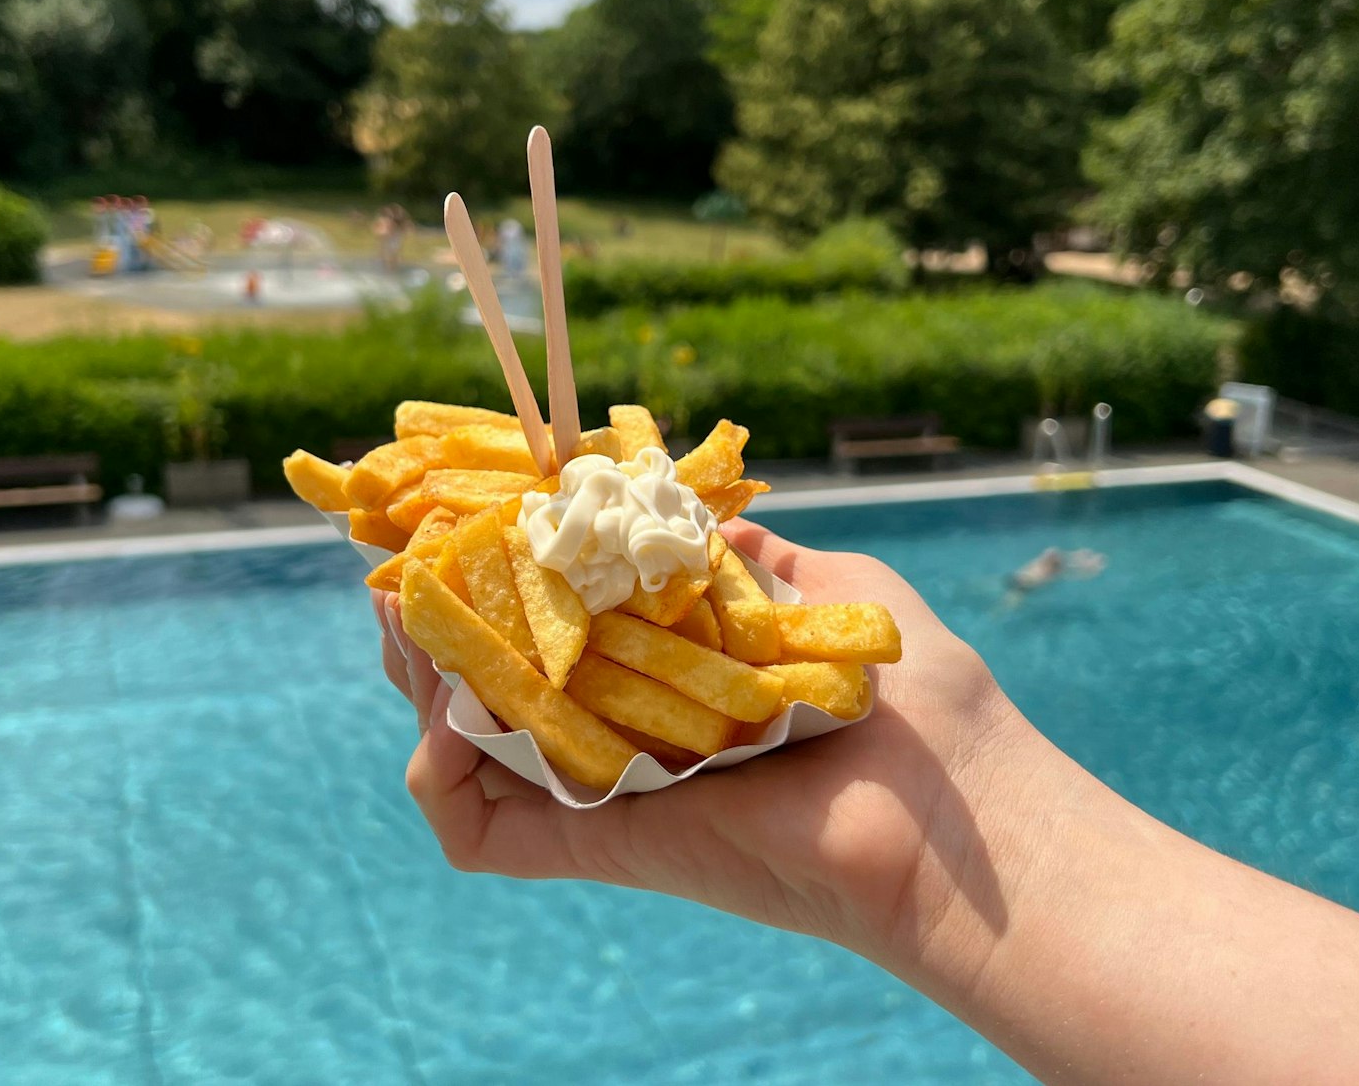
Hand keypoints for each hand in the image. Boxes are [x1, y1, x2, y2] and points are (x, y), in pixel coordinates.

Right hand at [373, 518, 1040, 982]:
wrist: (956, 807)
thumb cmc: (918, 700)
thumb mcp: (830, 588)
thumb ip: (748, 554)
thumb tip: (689, 512)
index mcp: (667, 677)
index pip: (552, 627)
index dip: (495, 576)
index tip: (463, 518)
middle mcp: (622, 734)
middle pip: (486, 682)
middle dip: (434, 619)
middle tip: (405, 564)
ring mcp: (604, 793)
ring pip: (462, 746)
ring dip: (414, 679)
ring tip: (402, 614)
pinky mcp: (600, 845)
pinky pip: (478, 830)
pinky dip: (437, 772)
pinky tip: (443, 708)